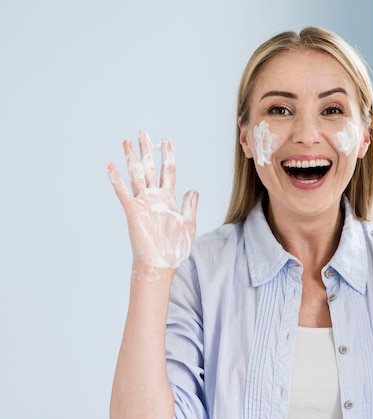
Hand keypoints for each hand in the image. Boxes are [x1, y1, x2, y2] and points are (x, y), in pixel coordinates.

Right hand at [106, 130, 197, 280]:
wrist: (160, 264)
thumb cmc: (174, 248)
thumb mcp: (188, 225)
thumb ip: (190, 207)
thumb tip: (193, 190)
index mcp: (168, 199)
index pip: (168, 172)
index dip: (167, 156)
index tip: (166, 140)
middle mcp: (154, 197)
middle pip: (149, 168)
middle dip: (146, 150)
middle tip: (142, 132)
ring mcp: (142, 203)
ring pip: (136, 175)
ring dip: (131, 158)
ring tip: (126, 142)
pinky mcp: (133, 211)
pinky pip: (123, 192)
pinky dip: (116, 178)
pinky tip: (110, 165)